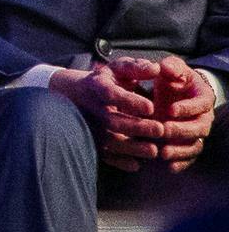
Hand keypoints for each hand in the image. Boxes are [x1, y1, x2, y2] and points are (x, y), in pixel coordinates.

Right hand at [48, 62, 163, 170]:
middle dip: (137, 127)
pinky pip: (104, 155)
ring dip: (131, 148)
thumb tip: (156, 69)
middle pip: (113, 121)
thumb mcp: (117, 68)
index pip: (111, 94)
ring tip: (154, 151)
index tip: (150, 106)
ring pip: (109, 141)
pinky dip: (118, 161)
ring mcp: (90, 127)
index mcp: (97, 87)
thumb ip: (136, 68)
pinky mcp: (91, 141)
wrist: (72, 95)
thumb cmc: (104, 81)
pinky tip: (136, 164)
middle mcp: (91, 109)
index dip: (129, 101)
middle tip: (160, 129)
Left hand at [126, 54, 215, 170]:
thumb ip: (170, 66)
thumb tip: (166, 67)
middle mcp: (204, 118)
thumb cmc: (172, 79)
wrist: (173, 92)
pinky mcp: (188, 144)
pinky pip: (189, 157)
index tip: (170, 109)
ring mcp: (196, 133)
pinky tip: (169, 168)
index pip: (200, 104)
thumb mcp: (171, 69)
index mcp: (203, 98)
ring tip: (163, 152)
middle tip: (163, 130)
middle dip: (181, 130)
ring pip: (195, 145)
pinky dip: (181, 163)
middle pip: (199, 128)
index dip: (187, 108)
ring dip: (180, 150)